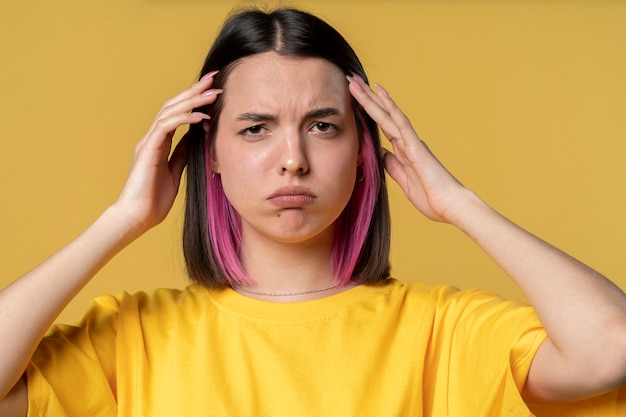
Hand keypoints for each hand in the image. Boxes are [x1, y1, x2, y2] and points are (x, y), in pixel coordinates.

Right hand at [114, 72, 222, 234]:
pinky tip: (199, 116)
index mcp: (159, 143)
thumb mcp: (175, 172)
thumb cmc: (153, 200)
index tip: (212, 90)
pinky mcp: (147, 150)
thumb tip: (195, 139)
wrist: (136, 218)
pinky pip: (166, 127)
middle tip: (213, 78)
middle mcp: (152, 138)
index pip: (178, 113)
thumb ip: (182, 154)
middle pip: (173, 105)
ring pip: (170, 111)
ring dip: (192, 101)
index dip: (194, 100)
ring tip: (212, 93)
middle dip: (194, 90)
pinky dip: (183, 119)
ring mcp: (148, 142)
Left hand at [347, 74, 465, 223]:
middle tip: (351, 80)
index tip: (354, 97)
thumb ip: (394, 167)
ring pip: (389, 115)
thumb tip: (383, 154)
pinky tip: (381, 94)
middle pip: (382, 115)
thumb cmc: (431, 197)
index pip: (381, 126)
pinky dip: (391, 108)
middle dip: (366, 98)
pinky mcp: (417, 147)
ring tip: (358, 82)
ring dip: (372, 98)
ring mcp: (412, 142)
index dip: (367, 112)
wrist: (451, 206)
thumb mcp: (404, 182)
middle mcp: (407, 142)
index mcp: (403, 151)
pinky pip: (402, 123)